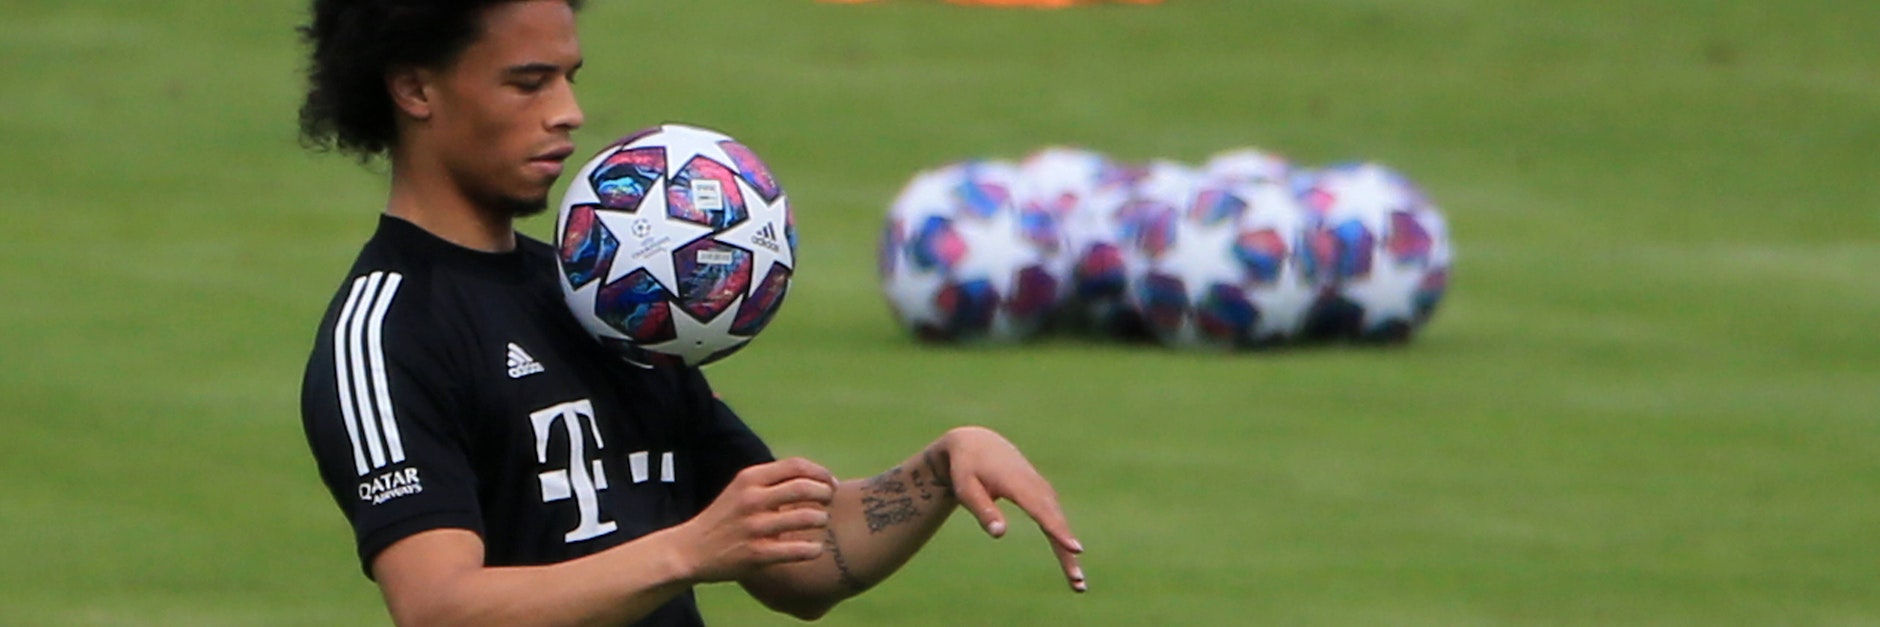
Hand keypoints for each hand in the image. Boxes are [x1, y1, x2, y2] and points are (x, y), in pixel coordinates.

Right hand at [672, 457, 838, 582]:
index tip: (831, 484)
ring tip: (821, 523)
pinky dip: (813, 549)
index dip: (820, 473)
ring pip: (806, 517)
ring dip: (821, 520)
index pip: (796, 466)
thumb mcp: (742, 490)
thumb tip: (812, 478)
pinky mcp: (757, 554)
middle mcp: (752, 499)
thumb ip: (771, 481)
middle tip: (830, 502)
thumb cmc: (724, 518)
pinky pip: (797, 549)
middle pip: (804, 488)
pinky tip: (815, 549)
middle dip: (825, 494)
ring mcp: (754, 527)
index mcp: (750, 478)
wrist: (691, 549)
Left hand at [938, 427, 1085, 591]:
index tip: (1074, 549)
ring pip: (1059, 522)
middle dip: (1067, 551)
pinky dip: (1063, 539)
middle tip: (1077, 582)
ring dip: (1068, 551)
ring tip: (1076, 582)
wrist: (977, 443)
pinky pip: (1056, 519)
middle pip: (1056, 522)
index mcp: (1017, 483)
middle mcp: (1035, 485)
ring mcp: (1041, 488)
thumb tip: (999, 534)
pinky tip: (1068, 559)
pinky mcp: (1042, 494)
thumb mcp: (966, 489)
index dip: (1058, 531)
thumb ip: (983, 510)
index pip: (1041, 511)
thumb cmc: (967, 469)